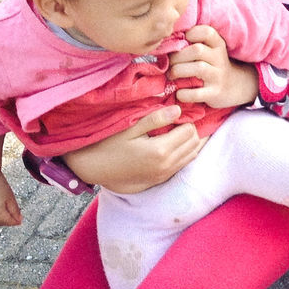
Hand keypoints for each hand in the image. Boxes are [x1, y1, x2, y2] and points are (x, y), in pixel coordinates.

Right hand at [64, 105, 204, 193]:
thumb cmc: (108, 144)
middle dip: (192, 129)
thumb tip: (178, 109)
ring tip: (179, 129)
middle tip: (179, 119)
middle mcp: (166, 165)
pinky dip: (185, 152)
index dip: (187, 119)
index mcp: (160, 150)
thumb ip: (155, 119)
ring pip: (192, 155)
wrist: (93, 168)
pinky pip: (183, 164)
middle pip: (195, 143)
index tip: (178, 112)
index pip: (190, 130)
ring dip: (191, 141)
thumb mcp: (130, 127)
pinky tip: (175, 143)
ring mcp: (164, 174)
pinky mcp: (160, 179)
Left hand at [170, 25, 258, 108]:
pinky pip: (196, 93)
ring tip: (171, 75)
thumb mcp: (209, 50)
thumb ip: (192, 43)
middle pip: (197, 50)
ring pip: (198, 68)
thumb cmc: (211, 65)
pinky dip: (183, 94)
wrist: (233, 86)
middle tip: (168, 64)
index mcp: (217, 45)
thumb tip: (162, 41)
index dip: (191, 33)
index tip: (182, 41)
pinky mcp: (214, 93)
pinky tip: (179, 92)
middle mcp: (220, 58)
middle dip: (177, 57)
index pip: (207, 32)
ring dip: (178, 71)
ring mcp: (218, 76)